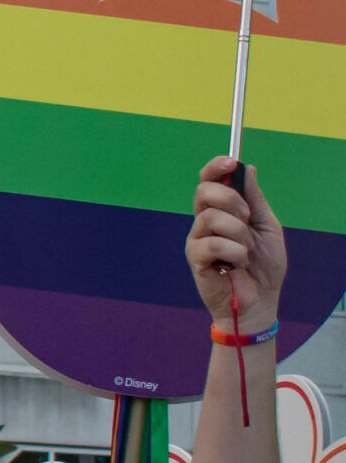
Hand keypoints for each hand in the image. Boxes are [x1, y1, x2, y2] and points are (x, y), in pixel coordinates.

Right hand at [188, 155, 285, 333]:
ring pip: (211, 217)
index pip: (209, 181)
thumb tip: (247, 169)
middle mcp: (205, 222)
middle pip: (203, 191)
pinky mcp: (195, 259)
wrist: (261, 300)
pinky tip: (236, 265)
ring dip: (237, 233)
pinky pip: (211, 244)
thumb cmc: (264, 266)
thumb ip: (255, 200)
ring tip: (244, 251)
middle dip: (230, 199)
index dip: (216, 167)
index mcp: (222, 211)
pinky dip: (233, 253)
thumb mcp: (267, 226)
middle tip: (247, 217)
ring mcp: (197, 240)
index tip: (231, 162)